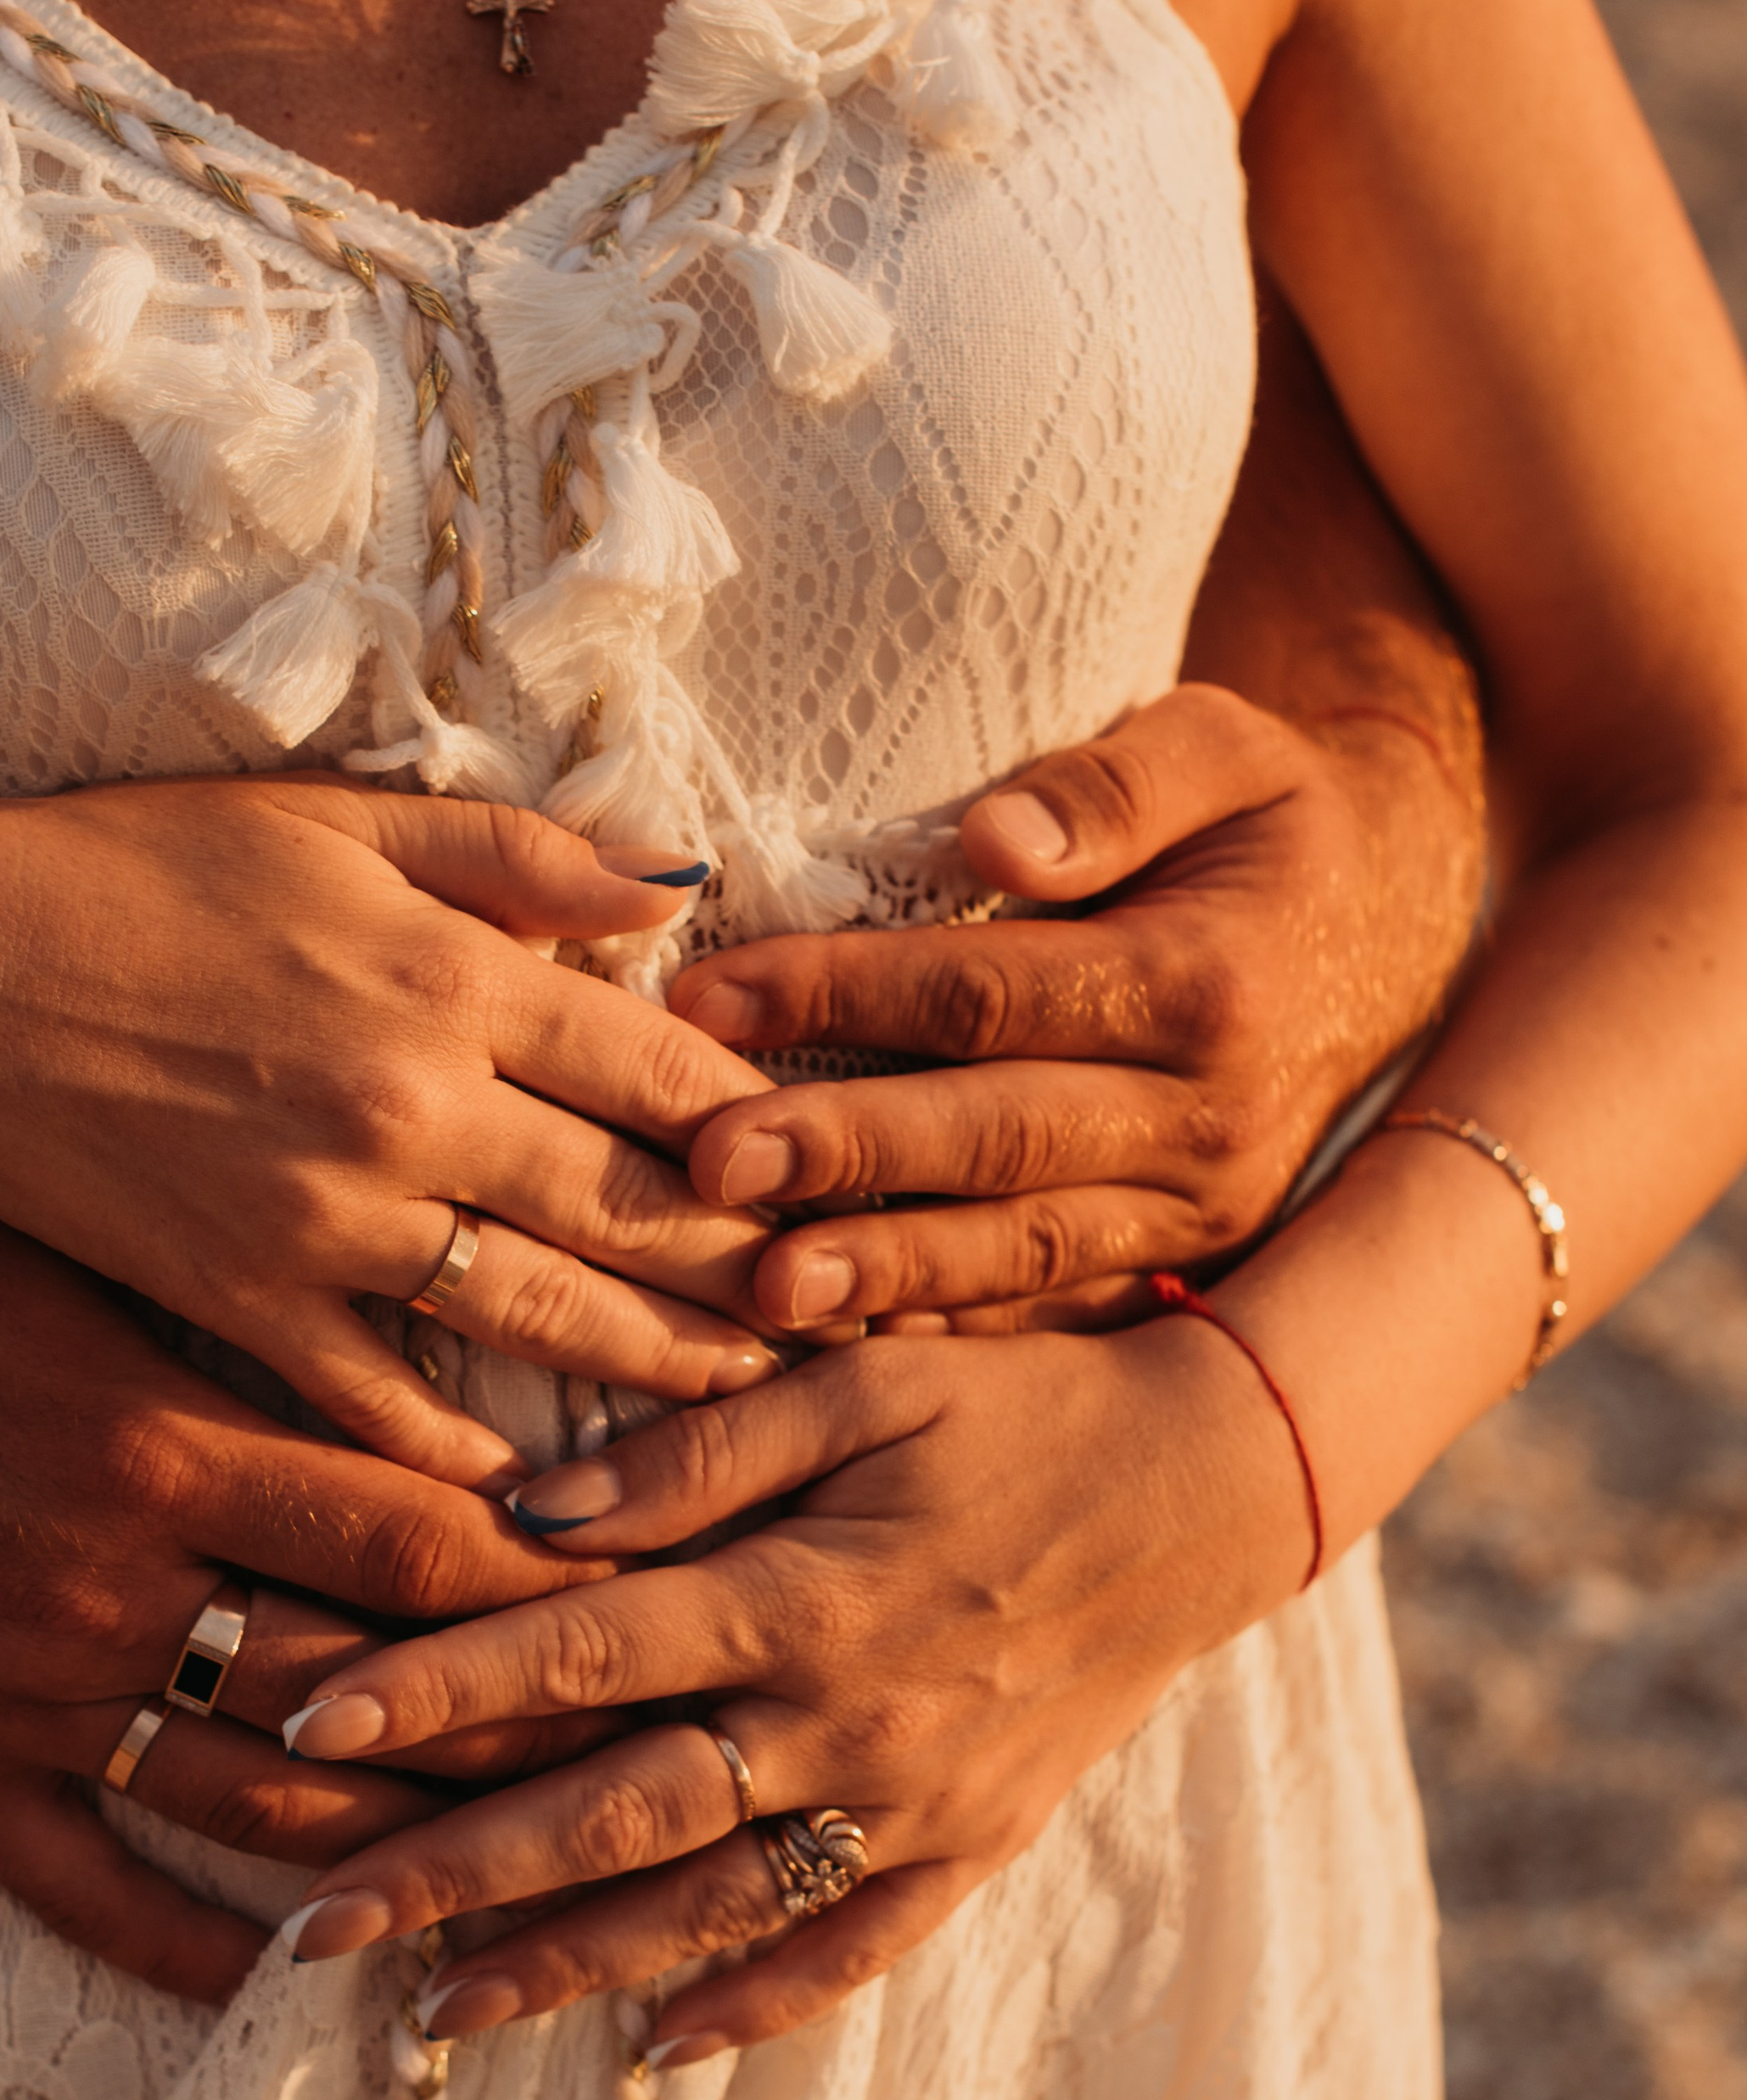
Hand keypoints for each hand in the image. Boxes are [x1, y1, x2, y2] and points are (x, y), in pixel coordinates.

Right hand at [0, 771, 788, 1489]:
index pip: (668, 1066)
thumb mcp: (339, 821)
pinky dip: (461, 1450)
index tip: (845, 1180)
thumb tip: (669, 882)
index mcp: (456, 977)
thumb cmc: (140, 871)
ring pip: (542, 1314)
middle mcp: (418, 1105)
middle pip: (635, 1206)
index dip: (771, 1131)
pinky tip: (538, 1494)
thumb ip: (516, 856)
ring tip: (748, 1408)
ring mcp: (332, 1216)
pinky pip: (379, 1396)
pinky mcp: (243, 1296)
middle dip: (756, 1269)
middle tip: (849, 1323)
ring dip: (658, 1365)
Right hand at [0, 1177, 631, 2003]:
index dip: (558, 1581)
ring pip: (261, 1810)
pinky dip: (191, 1945)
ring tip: (528, 1876)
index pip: (417, 1539)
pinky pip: (81, 1888)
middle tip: (653, 1759)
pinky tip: (290, 1977)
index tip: (664, 1592)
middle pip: (374, 1693)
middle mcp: (102, 1581)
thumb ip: (246, 1266)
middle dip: (524, 1733)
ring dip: (403, 1855)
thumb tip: (433, 1254)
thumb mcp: (72, 1224)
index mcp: (153, 1432)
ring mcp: (17, 1690)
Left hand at [276, 1323, 1313, 2051]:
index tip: (304, 1732)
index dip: (435, 1694)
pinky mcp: (975, 1847)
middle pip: (613, 1816)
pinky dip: (756, 2008)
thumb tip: (526, 1515)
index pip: (579, 1655)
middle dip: (451, 1876)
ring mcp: (912, 1804)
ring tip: (430, 2017)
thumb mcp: (865, 1380)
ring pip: (709, 1909)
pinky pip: (853, 1953)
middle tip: (309, 1930)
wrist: (1218, 1487)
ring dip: (566, 1967)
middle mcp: (844, 1721)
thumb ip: (697, 1448)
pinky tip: (658, 2053)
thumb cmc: (1023, 1405)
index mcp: (802, 1592)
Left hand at [671, 681, 1483, 1335]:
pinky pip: (1052, 1310)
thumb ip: (1114, 783)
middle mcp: (1211, 1119)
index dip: (845, 994)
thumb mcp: (1225, 748)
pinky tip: (846, 1350)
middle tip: (706, 1163)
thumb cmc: (1271, 825)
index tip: (710, 997)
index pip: (992, 992)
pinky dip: (950, 1333)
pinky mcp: (1180, 1264)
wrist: (1393, 934)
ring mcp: (1200, 1211)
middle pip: (997, 1137)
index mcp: (1209, 985)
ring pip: (1022, 1249)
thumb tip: (997, 842)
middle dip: (845, 1152)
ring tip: (765, 1290)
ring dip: (887, 1273)